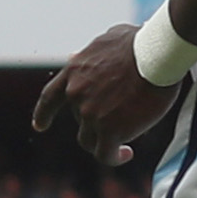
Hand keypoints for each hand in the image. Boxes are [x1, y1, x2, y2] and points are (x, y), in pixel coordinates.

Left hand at [33, 23, 182, 164]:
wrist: (156, 54)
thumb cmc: (141, 42)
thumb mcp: (107, 40)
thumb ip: (91, 53)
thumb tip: (77, 56)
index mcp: (73, 72)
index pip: (50, 97)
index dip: (44, 114)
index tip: (40, 126)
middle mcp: (76, 94)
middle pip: (80, 119)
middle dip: (97, 122)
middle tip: (122, 121)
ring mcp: (90, 113)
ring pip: (90, 139)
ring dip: (105, 142)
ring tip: (123, 147)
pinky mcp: (109, 129)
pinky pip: (105, 153)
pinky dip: (114, 157)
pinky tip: (126, 154)